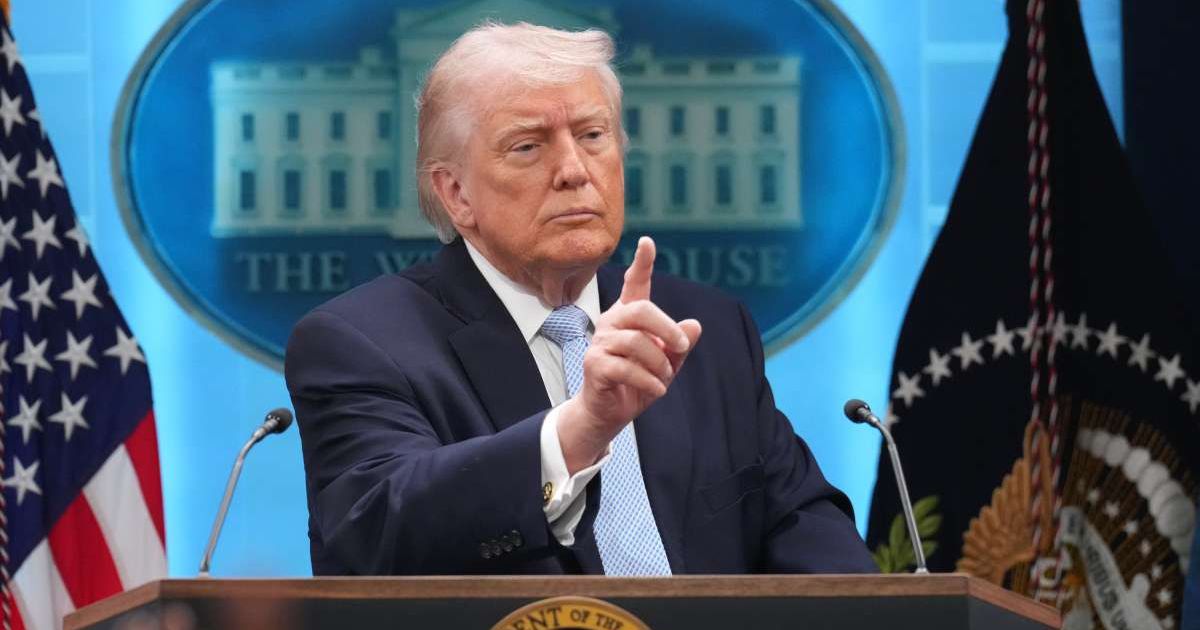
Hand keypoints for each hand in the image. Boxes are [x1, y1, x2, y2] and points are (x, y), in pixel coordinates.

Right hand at [557, 236, 702, 472]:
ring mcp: (600, 342)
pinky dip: (649, 381)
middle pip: (642, 310)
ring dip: (660, 362)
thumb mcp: (667, 364)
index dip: (642, 263)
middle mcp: (611, 322)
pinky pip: (627, 368)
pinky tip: (657, 390)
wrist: (610, 413)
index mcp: (628, 316)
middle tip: (682, 346)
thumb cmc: (637, 382)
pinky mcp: (595, 364)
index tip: (648, 242)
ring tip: (665, 378)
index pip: (634, 284)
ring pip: (637, 342)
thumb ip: (680, 345)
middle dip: (668, 328)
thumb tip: (695, 326)